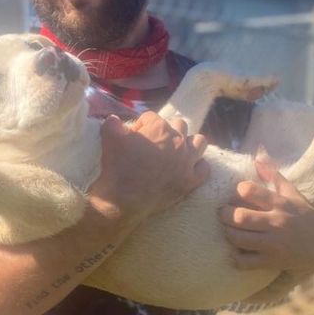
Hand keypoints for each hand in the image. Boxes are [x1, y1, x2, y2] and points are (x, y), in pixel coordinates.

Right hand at [89, 113, 208, 221]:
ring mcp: (187, 161)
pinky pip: (204, 168)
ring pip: (199, 141)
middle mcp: (177, 141)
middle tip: (154, 142)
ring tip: (177, 150)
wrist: (125, 198)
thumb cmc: (118, 165)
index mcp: (159, 127)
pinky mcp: (191, 180)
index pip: (151, 117)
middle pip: (179, 124)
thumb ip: (113, 122)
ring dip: (189, 143)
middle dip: (167, 129)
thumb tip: (116, 121)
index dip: (141, 125)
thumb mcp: (109, 136)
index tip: (133, 136)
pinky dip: (197, 166)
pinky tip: (187, 168)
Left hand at [220, 154, 313, 275]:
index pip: (249, 191)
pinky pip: (247, 261)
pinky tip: (237, 250)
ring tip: (228, 229)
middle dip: (224, 214)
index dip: (238, 190)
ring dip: (228, 233)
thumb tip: (258, 156)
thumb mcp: (292, 193)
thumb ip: (273, 174)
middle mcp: (276, 223)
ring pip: (239, 239)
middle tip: (222, 213)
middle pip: (239, 217)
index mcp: (279, 204)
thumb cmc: (302, 215)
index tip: (237, 193)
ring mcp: (275, 244)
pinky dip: (237, 257)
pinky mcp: (274, 262)